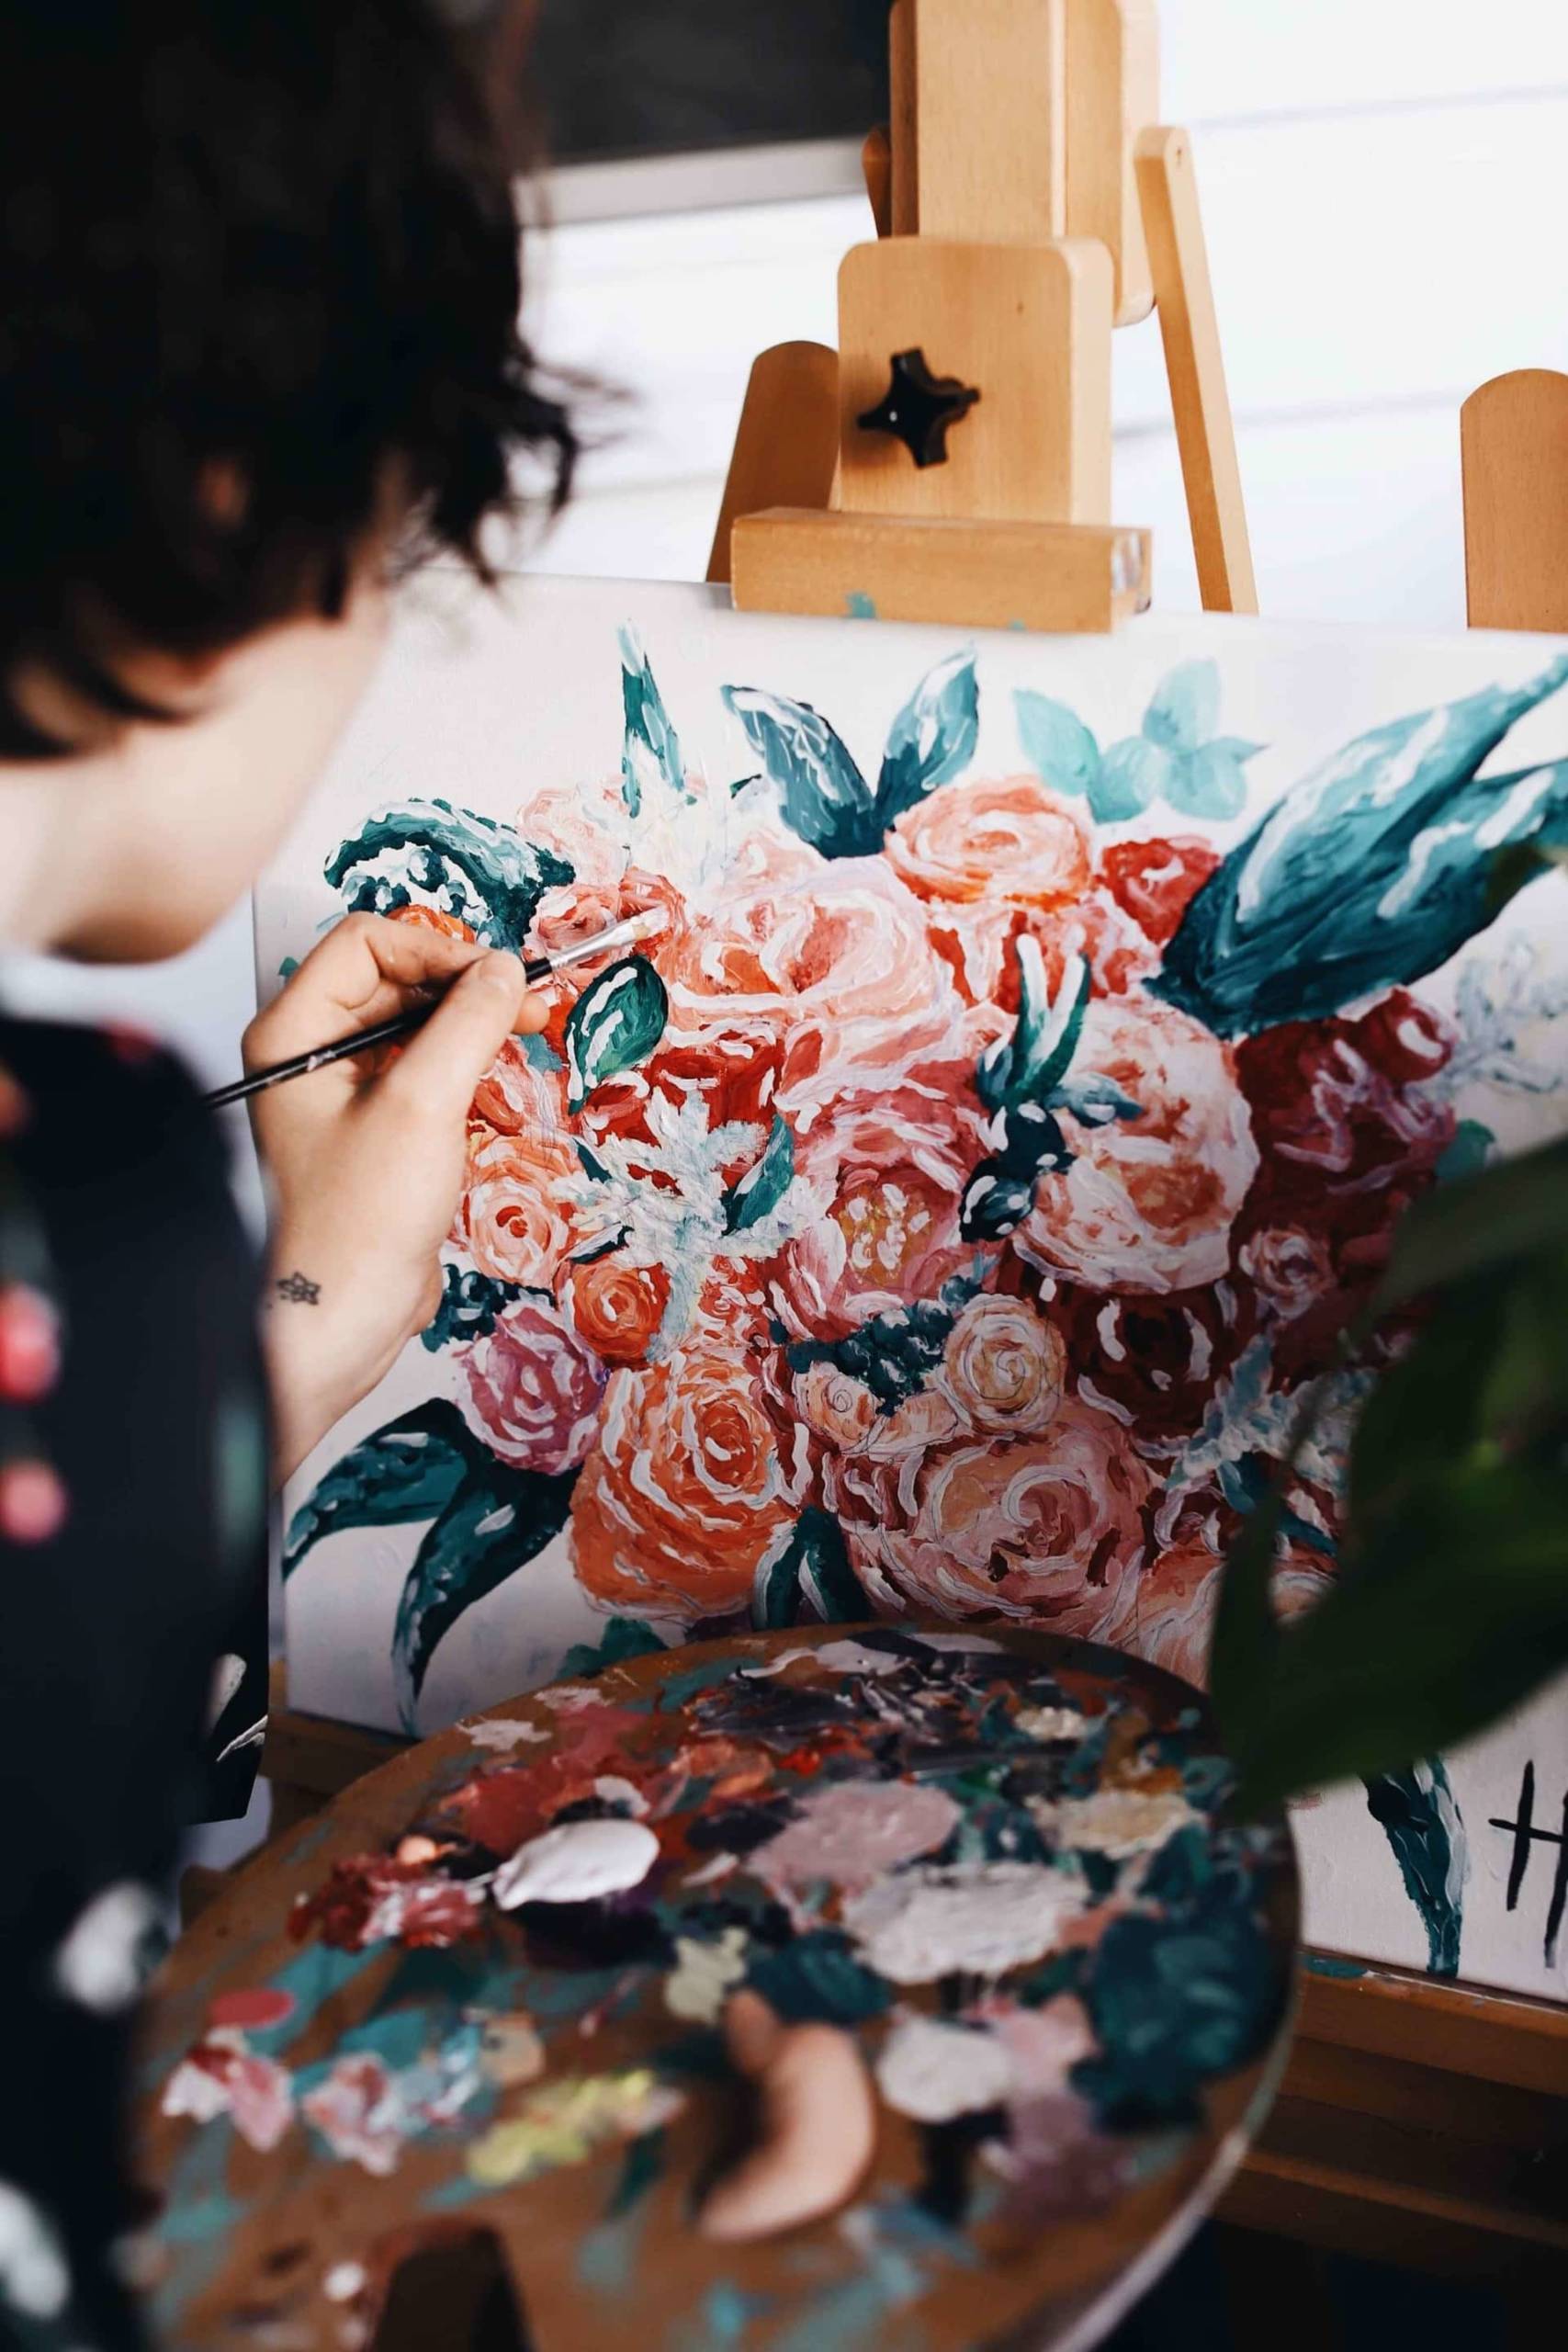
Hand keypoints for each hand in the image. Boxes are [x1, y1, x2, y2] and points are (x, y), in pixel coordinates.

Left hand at [244, 913, 545, 1482]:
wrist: (341, 1316)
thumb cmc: (355, 1223)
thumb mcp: (424, 1105)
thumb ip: (468, 1023)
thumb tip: (506, 969)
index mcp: (292, 1033)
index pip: (368, 943)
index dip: (439, 952)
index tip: (498, 979)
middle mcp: (309, 1055)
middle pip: (397, 981)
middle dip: (466, 991)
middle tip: (530, 1006)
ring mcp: (341, 1094)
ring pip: (418, 1028)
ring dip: (473, 1033)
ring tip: (524, 1044)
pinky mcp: (374, 1131)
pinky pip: (425, 1074)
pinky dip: (466, 1074)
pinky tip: (498, 1093)